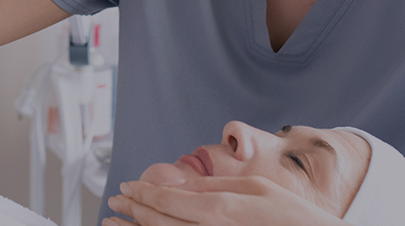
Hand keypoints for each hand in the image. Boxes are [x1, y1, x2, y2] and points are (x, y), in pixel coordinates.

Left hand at [103, 176, 348, 225]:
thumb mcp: (255, 189)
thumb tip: (179, 183)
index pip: (167, 200)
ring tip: (113, 222)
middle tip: (115, 201)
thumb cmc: (291, 216)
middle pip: (157, 221)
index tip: (126, 185)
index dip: (142, 192)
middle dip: (132, 209)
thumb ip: (213, 187)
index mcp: (219, 210)